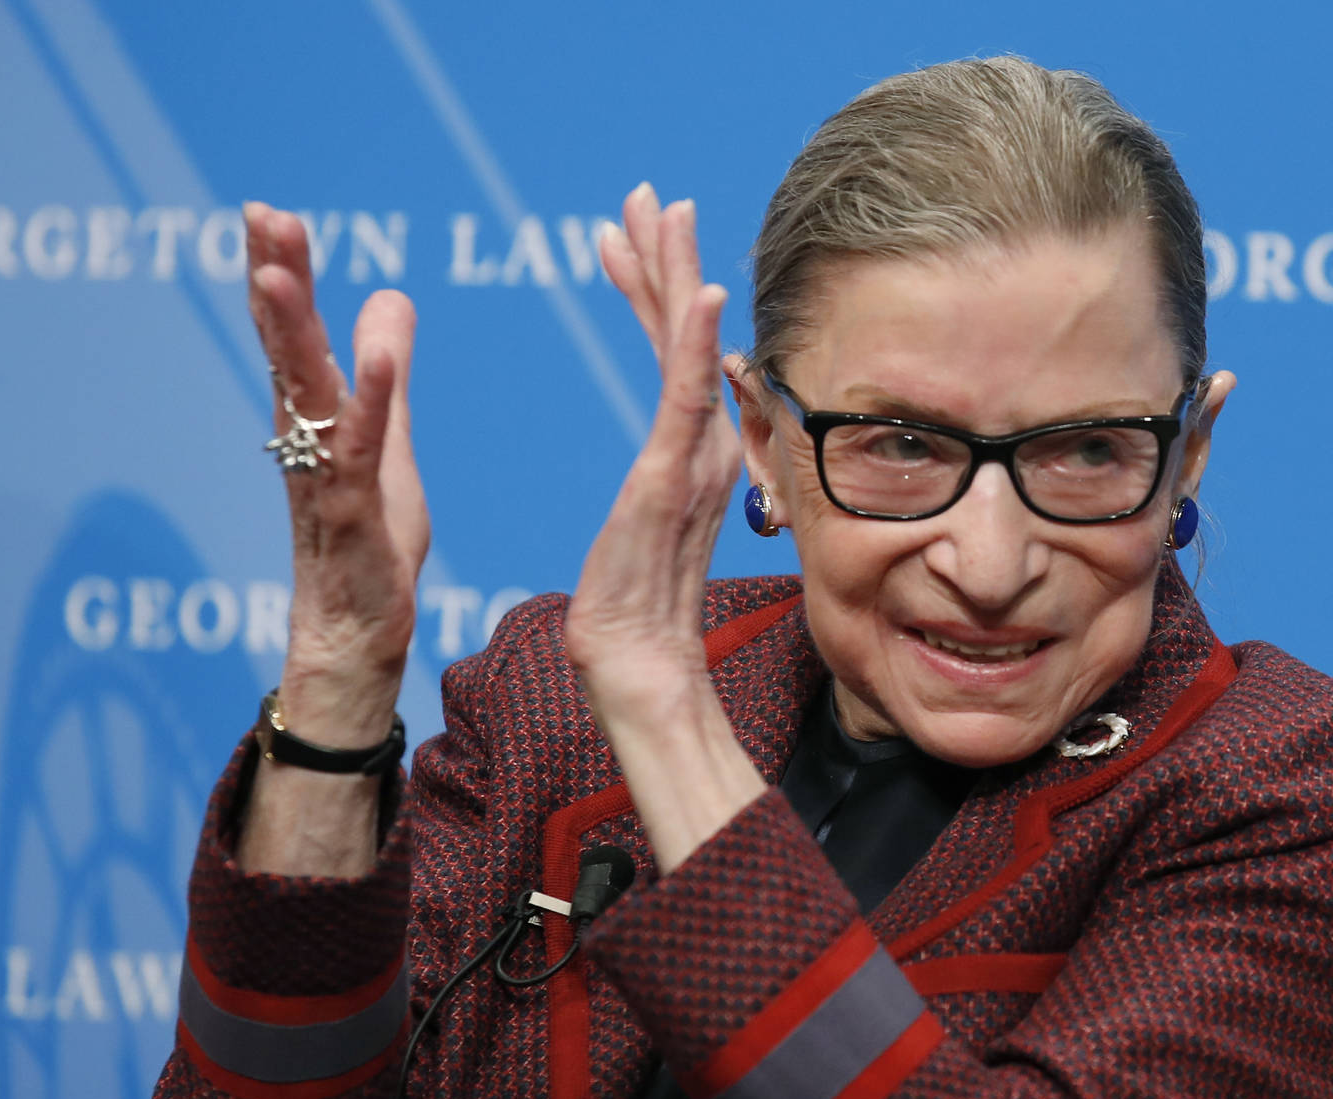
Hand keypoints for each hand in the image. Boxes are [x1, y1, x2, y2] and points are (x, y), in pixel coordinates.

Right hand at [245, 202, 425, 745]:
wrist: (357, 635)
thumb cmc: (369, 542)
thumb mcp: (389, 442)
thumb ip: (386, 374)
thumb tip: (391, 295)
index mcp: (315, 418)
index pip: (292, 334)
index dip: (280, 274)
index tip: (268, 213)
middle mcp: (306, 441)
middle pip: (286, 350)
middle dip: (274, 281)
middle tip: (260, 215)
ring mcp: (323, 477)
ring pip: (305, 395)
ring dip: (292, 333)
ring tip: (277, 273)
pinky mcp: (352, 516)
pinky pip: (359, 454)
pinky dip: (371, 405)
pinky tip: (381, 361)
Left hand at [567, 191, 765, 871]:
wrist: (635, 671)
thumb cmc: (629, 618)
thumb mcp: (636, 536)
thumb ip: (655, 495)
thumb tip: (662, 477)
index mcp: (690, 455)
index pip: (669, 355)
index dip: (652, 290)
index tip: (628, 234)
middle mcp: (704, 447)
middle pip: (682, 335)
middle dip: (665, 257)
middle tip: (646, 193)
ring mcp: (694, 460)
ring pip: (686, 347)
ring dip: (674, 272)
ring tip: (659, 208)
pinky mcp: (674, 479)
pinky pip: (688, 397)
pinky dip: (694, 343)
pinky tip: (698, 290)